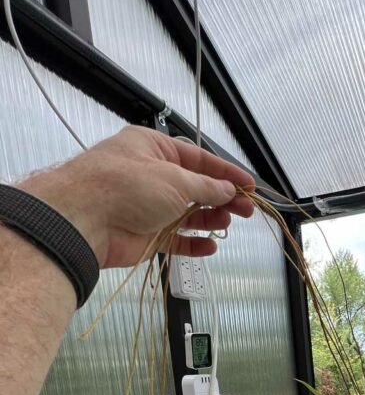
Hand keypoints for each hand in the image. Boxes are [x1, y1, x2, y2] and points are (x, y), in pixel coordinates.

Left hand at [18, 126, 256, 267]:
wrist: (85, 221)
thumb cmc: (126, 186)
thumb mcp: (175, 179)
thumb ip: (206, 187)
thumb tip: (227, 190)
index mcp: (153, 148)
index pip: (198, 159)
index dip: (225, 173)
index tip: (248, 185)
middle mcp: (150, 175)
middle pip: (195, 187)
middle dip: (222, 198)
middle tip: (247, 209)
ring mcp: (147, 206)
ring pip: (187, 213)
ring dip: (209, 219)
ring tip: (229, 223)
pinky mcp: (145, 235)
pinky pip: (175, 239)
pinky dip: (193, 243)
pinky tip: (210, 246)